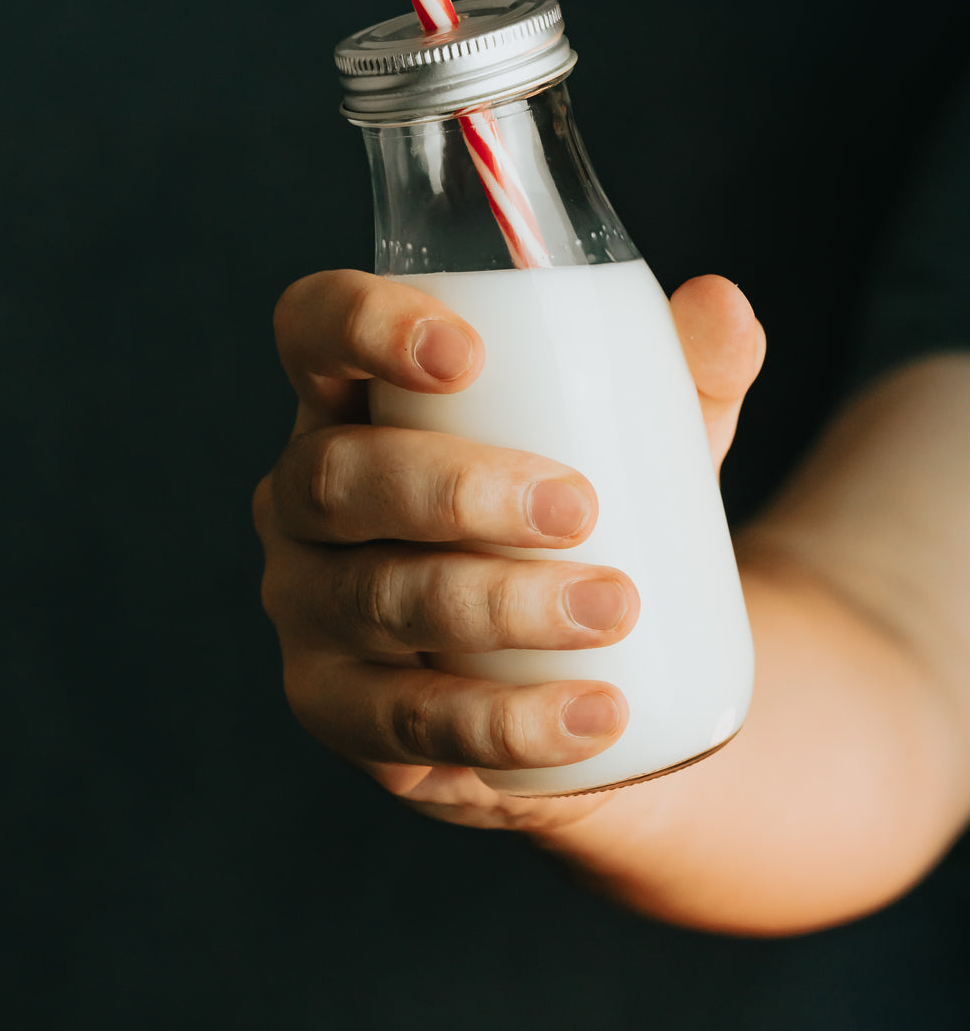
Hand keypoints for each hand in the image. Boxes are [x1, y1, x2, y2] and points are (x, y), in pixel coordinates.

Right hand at [254, 269, 764, 833]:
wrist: (574, 664)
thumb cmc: (583, 513)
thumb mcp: (638, 435)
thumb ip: (686, 367)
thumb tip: (726, 306)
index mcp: (354, 399)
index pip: (313, 328)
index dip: (363, 326)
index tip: (468, 354)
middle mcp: (303, 500)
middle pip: (336, 477)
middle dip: (454, 490)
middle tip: (580, 508)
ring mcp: (311, 610)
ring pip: (377, 600)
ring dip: (497, 605)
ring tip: (615, 610)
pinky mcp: (344, 714)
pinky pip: (409, 723)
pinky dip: (507, 722)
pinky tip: (596, 715)